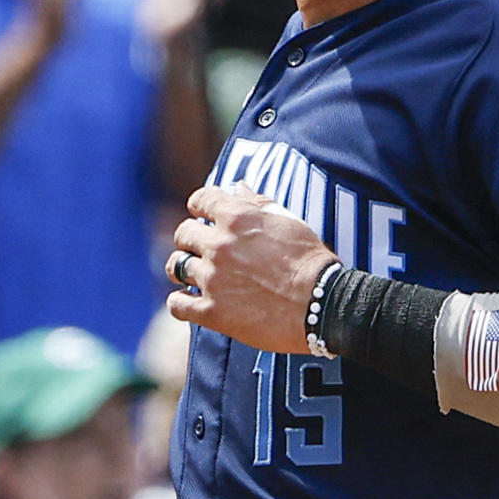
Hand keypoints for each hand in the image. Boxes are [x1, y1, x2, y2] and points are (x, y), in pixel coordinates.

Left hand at [166, 179, 337, 354]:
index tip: (204, 217)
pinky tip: (191, 302)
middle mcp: (219, 245)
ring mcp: (213, 279)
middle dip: (191, 239)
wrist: (323, 304)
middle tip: (202, 250)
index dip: (200, 207)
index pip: (200, 201)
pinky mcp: (212, 312)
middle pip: (183, 234)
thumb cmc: (311, 261)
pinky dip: (180, 302)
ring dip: (183, 268)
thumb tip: (237, 186)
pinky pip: (177, 304)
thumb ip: (257, 203)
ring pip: (176, 267)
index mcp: (237, 217)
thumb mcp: (288, 222)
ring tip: (194, 275)